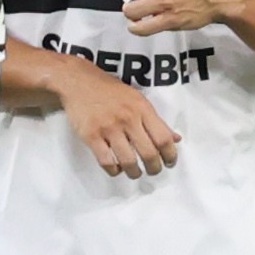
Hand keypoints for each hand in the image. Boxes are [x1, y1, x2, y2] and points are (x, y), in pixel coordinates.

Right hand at [49, 54, 181, 176]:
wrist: (79, 82)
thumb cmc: (111, 91)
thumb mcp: (138, 99)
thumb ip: (156, 120)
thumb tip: (175, 138)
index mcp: (142, 109)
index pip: (163, 138)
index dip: (170, 155)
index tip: (170, 162)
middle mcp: (128, 119)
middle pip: (148, 153)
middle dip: (154, 168)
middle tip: (153, 170)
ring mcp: (109, 128)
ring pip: (128, 161)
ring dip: (135, 172)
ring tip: (136, 172)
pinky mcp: (91, 136)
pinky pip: (106, 161)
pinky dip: (114, 170)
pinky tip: (117, 168)